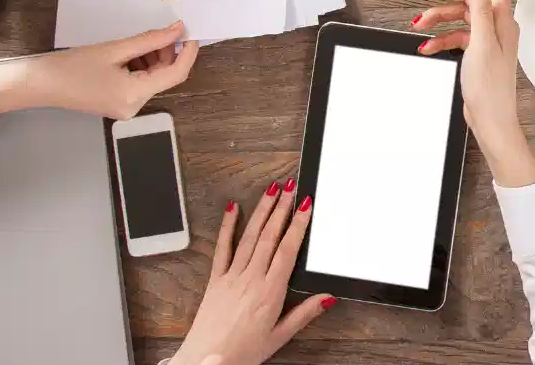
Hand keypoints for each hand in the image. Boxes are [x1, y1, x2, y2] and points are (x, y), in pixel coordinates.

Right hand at [0, 22, 199, 119]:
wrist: (41, 83)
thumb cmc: (73, 66)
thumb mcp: (115, 49)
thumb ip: (150, 40)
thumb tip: (177, 30)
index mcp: (135, 95)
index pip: (176, 75)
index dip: (187, 53)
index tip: (192, 33)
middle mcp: (135, 107)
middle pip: (164, 77)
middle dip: (166, 53)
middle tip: (160, 31)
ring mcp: (126, 108)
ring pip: (153, 79)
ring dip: (152, 58)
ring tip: (137, 42)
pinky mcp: (119, 104)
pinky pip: (140, 83)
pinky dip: (141, 66)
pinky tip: (128, 53)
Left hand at [172, 180, 332, 364]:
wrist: (207, 361)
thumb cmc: (243, 352)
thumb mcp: (280, 336)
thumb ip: (304, 314)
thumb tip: (327, 298)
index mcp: (270, 292)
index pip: (287, 250)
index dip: (298, 225)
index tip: (305, 205)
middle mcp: (251, 279)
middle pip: (270, 236)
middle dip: (282, 209)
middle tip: (291, 187)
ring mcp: (231, 276)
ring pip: (250, 237)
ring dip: (262, 211)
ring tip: (271, 190)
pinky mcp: (216, 280)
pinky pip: (223, 248)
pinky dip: (228, 227)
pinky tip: (232, 209)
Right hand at [409, 0, 534, 188]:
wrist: (492, 121)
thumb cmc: (491, 89)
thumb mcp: (482, 45)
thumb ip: (479, 11)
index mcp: (502, 18)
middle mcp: (497, 24)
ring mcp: (487, 37)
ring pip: (458, 14)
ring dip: (436, 18)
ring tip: (417, 26)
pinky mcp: (478, 51)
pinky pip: (456, 35)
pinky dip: (440, 38)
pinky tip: (426, 46)